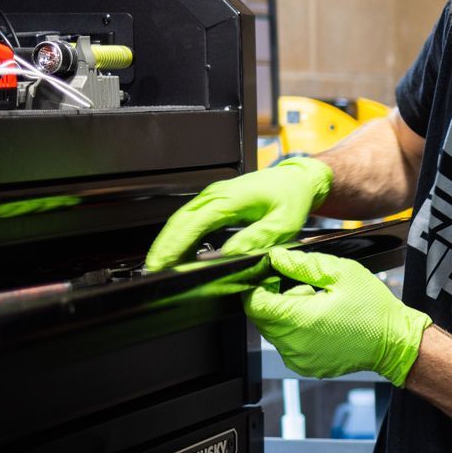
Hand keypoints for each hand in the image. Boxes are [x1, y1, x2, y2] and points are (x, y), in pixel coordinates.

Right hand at [144, 157, 332, 270]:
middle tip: (153, 272)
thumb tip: (230, 254)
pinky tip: (179, 255)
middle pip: (179, 222)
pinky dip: (180, 237)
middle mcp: (216, 195)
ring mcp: (213, 197)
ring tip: (161, 267)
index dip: (175, 245)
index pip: (193, 223)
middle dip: (164, 247)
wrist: (298, 180)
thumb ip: (257, 238)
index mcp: (230, 198)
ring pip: (181, 220)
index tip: (162, 263)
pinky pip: (191, 220)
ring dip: (169, 243)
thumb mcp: (283, 223)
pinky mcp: (215, 203)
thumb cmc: (292, 198)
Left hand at [243, 247, 430, 384]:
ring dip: (286, 315)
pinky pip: (287, 344)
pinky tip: (320, 322)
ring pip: (273, 331)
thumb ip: (302, 264)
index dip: (258, 286)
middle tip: (306, 289)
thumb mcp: (341, 274)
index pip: (255, 303)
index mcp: (299, 320)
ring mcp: (298, 359)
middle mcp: (293, 344)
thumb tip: (277, 258)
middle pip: (262, 317)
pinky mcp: (305, 366)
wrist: (394, 342)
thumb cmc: (374, 310)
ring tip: (316, 305)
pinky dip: (295, 331)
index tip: (273, 276)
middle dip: (276, 299)